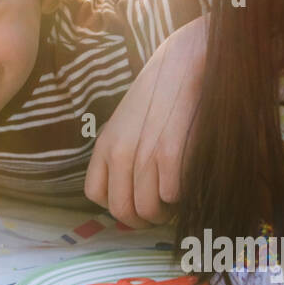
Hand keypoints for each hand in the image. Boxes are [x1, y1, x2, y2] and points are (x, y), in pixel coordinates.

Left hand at [84, 15, 207, 226]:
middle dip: (144, 220)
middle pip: (123, 211)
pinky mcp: (171, 154)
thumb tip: (128, 192)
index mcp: (104, 146)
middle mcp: (119, 153)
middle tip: (162, 211)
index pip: (95, 196)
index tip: (137, 200)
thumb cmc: (158, 96)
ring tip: (177, 198)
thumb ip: (120, 155)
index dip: (118, 205)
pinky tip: (187, 180)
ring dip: (166, 212)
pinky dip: (182, 196)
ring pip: (148, 210)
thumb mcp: (125, 124)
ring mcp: (144, 154)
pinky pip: (172, 196)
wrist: (182, 64)